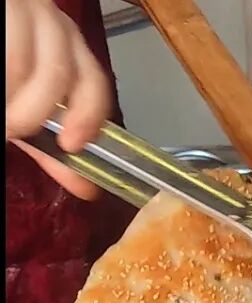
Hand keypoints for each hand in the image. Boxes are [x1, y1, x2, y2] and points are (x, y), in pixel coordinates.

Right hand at [6, 0, 110, 197]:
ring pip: (20, 66)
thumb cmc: (8, 71)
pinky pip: (2, 56)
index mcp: (71, 47)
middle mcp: (53, 24)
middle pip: (56, 75)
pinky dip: (0, 88)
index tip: (71, 146)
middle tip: (10, 131)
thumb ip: (52, 143)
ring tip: (2, 121)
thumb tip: (87, 189)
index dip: (88, 116)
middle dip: (31, 115)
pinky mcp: (0, 7)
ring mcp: (21, 10)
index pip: (94, 81)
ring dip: (8, 105)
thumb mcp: (28, 103)